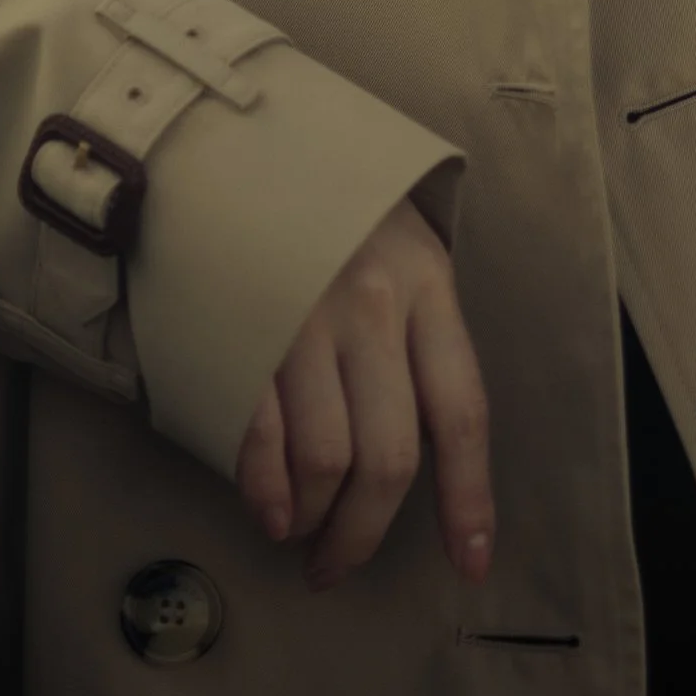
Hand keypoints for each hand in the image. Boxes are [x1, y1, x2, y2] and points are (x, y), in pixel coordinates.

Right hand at [235, 195, 493, 591]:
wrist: (225, 132)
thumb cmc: (323, 197)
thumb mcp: (398, 238)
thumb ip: (417, 324)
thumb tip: (425, 436)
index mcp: (424, 280)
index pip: (463, 411)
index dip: (469, 498)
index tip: (470, 561)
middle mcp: (371, 305)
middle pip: (390, 458)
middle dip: (368, 531)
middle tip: (343, 562)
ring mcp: (302, 318)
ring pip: (327, 460)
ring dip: (317, 519)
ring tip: (304, 533)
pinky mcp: (238, 330)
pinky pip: (260, 439)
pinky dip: (267, 493)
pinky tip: (272, 512)